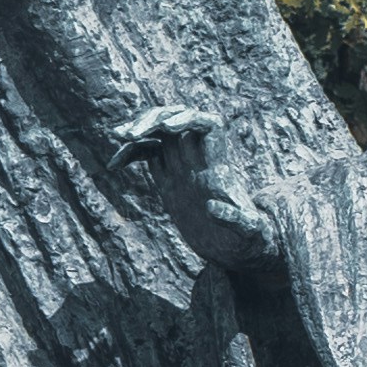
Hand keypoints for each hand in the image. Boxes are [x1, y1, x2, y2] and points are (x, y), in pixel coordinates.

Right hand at [113, 105, 277, 267]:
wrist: (237, 248)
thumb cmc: (251, 239)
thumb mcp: (251, 233)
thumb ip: (238, 221)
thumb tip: (214, 207)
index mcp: (218, 167)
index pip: (206, 124)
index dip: (187, 118)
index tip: (167, 127)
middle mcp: (200, 161)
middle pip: (178, 121)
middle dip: (155, 119)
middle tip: (130, 133)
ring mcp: (183, 169)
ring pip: (159, 134)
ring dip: (140, 130)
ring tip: (119, 135)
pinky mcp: (169, 181)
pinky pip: (148, 155)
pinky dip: (131, 155)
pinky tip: (114, 166)